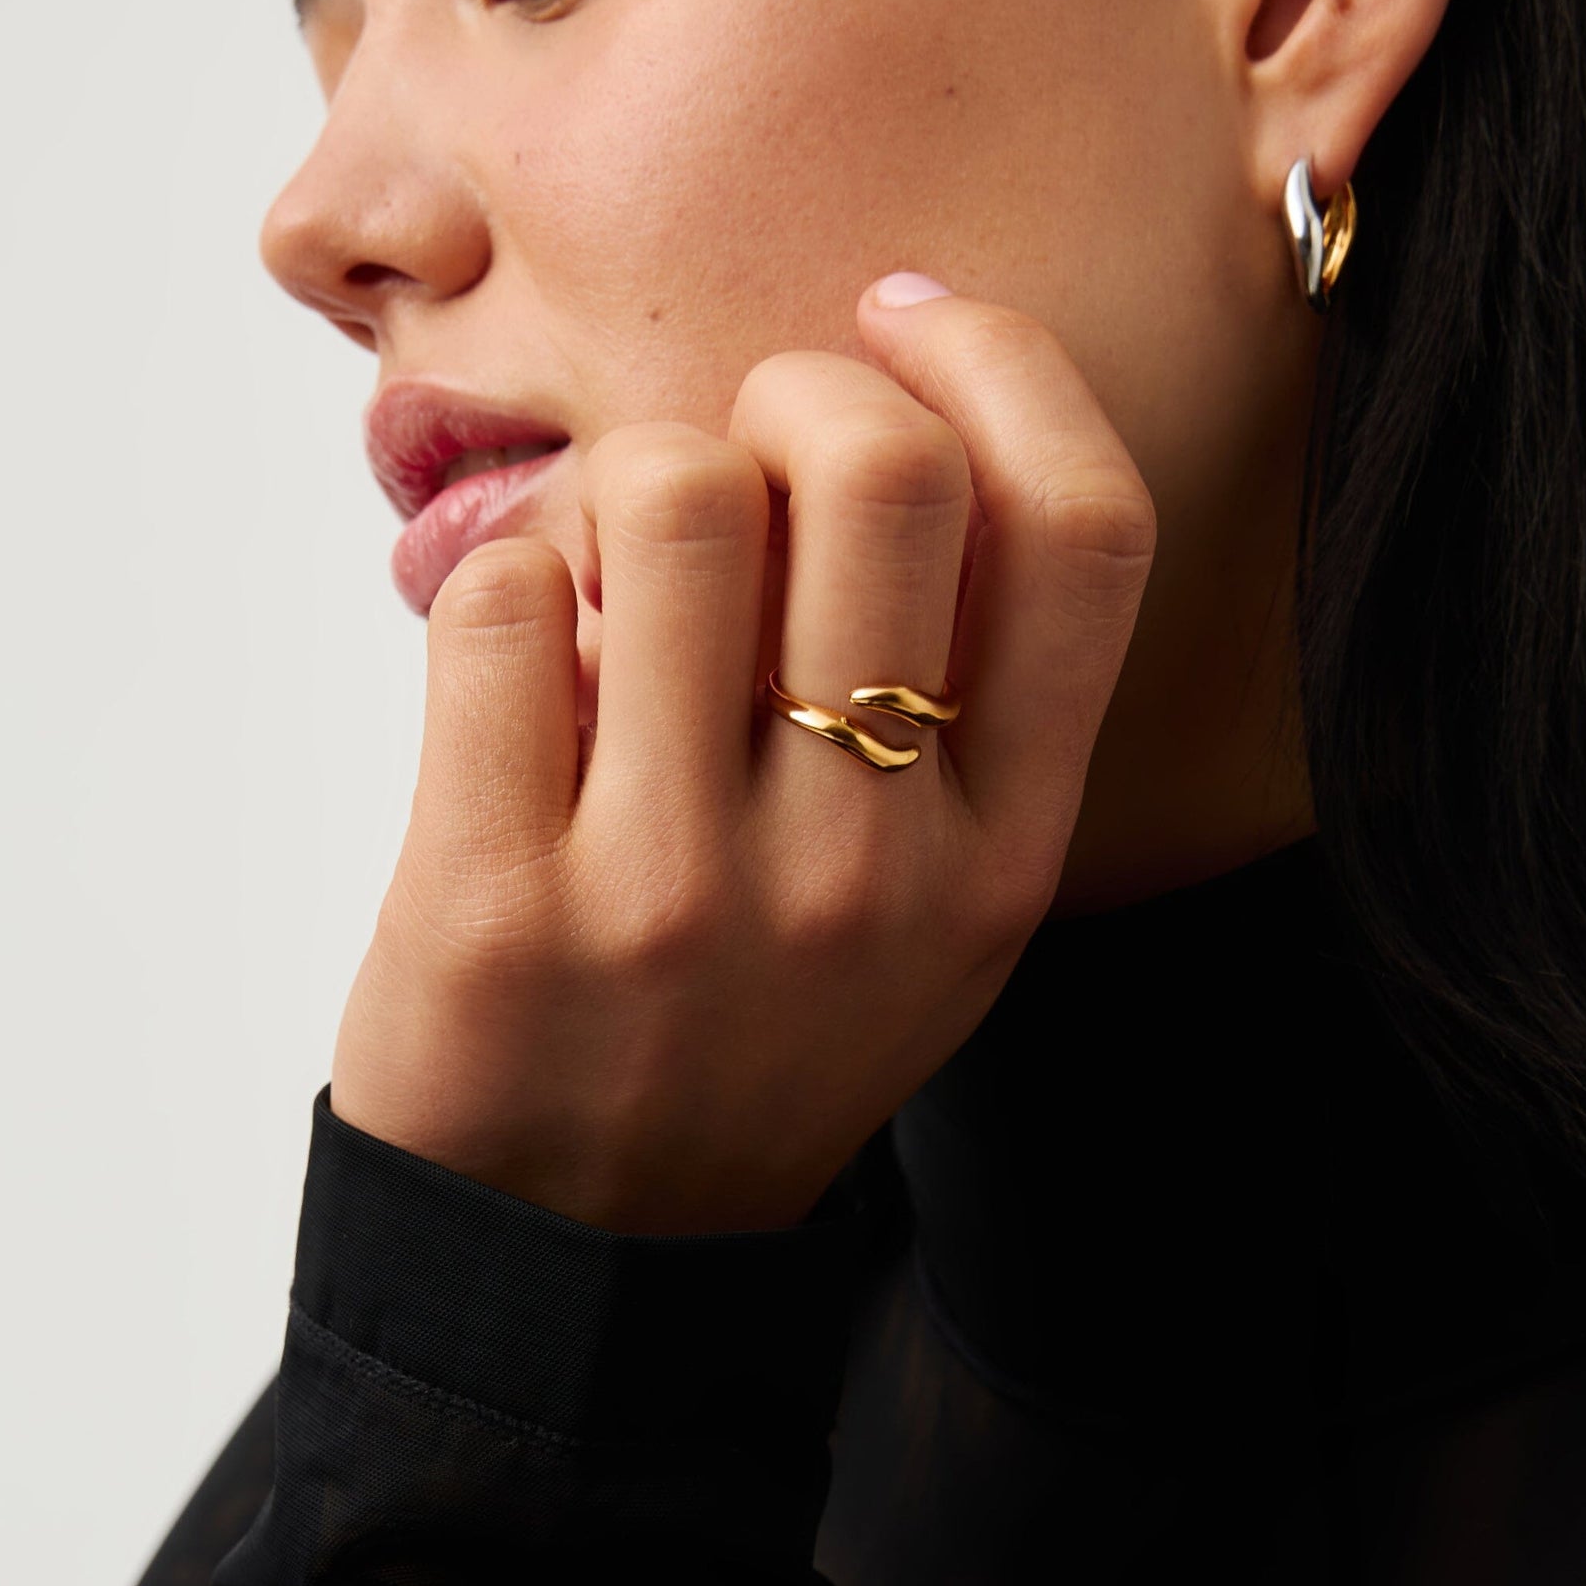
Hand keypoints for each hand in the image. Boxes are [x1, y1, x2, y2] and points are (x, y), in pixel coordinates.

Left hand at [328, 281, 1157, 1233]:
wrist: (590, 1267)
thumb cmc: (767, 1027)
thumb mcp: (945, 907)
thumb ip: (968, 696)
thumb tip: (889, 399)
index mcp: (1007, 848)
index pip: (1086, 526)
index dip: (1006, 364)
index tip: (908, 319)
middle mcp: (876, 865)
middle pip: (884, 468)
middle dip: (798, 383)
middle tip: (745, 436)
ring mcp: (685, 892)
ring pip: (674, 497)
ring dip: (633, 479)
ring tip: (620, 569)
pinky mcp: (499, 907)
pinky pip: (500, 597)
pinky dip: (501, 577)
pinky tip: (523, 659)